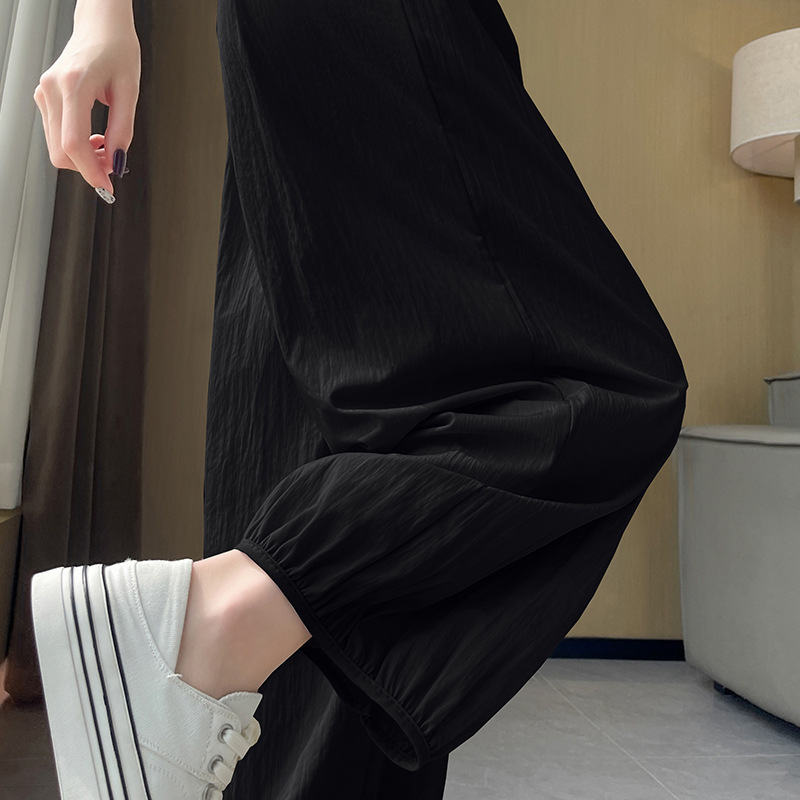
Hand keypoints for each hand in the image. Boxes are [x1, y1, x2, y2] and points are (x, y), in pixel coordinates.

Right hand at [32, 10, 139, 195]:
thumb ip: (123, 131)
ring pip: (56, 147)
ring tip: (107, 147)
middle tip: (113, 164)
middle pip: (61, 151)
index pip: (73, 143)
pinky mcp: (44, 96)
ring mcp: (44, 92)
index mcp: (73, 85)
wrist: (100, 26)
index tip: (108, 186)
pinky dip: (76, 146)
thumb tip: (117, 162)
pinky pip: (56, 135)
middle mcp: (52, 89)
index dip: (90, 171)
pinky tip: (94, 138)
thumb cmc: (117, 51)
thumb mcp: (130, 92)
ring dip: (83, 158)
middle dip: (88, 167)